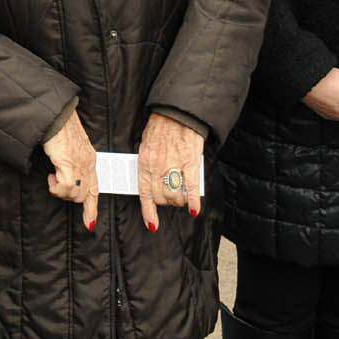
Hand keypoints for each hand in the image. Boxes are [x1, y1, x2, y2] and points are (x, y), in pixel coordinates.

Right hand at [41, 105, 98, 230]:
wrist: (56, 117)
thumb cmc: (59, 129)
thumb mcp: (70, 148)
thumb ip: (71, 162)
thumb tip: (63, 174)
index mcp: (90, 160)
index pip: (95, 190)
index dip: (91, 209)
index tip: (90, 223)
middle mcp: (88, 164)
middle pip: (83, 196)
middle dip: (68, 196)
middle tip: (56, 183)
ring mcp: (80, 165)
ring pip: (75, 194)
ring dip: (60, 191)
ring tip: (53, 177)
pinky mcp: (69, 165)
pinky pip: (66, 188)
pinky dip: (56, 187)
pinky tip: (51, 176)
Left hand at [136, 113, 204, 230]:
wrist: (177, 114)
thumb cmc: (160, 129)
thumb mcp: (146, 147)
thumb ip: (148, 166)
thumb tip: (150, 184)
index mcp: (144, 163)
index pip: (144, 194)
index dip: (149, 212)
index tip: (152, 224)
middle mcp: (158, 167)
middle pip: (161, 197)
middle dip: (166, 203)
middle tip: (171, 200)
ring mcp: (174, 166)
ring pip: (175, 196)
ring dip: (179, 201)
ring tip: (182, 198)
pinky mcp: (190, 163)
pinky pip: (192, 188)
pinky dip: (193, 202)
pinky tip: (194, 209)